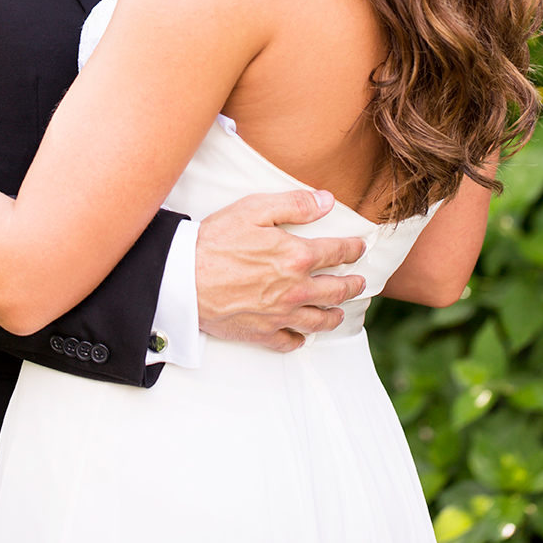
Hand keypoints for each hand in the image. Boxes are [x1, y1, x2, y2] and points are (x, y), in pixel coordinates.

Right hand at [195, 189, 366, 351]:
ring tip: (340, 311)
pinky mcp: (261, 333)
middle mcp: (295, 290)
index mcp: (296, 257)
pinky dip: (300, 339)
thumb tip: (327, 201)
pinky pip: (290, 341)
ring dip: (335, 315)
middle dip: (353, 285)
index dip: (352, 249)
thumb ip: (295, 204)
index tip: (360, 248)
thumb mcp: (254, 209)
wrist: (182, 278)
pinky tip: (302, 335)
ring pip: (319, 320)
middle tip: (360, 283)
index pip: (337, 252)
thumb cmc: (215, 241)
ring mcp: (280, 315)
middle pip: (336, 290)